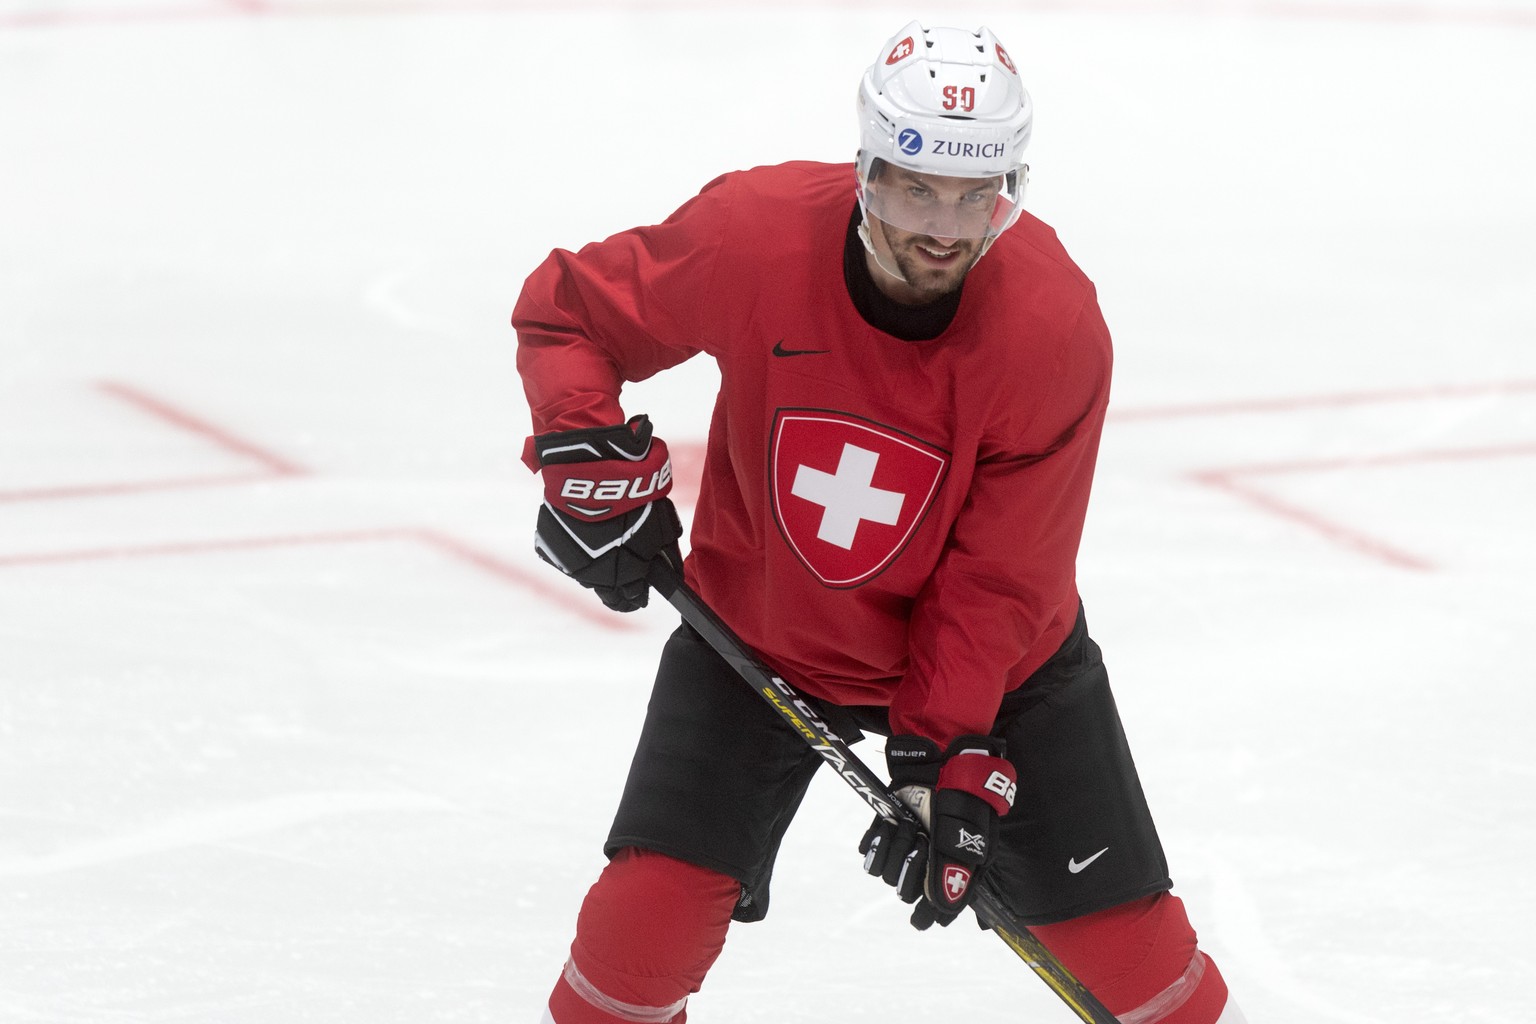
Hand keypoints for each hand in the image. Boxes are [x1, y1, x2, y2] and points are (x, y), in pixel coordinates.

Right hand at [529, 415, 682, 611]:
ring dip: (596, 565)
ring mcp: (569, 564)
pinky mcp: (549, 548)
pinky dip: (573, 546)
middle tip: (624, 568)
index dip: (638, 595)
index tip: (641, 589)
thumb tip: (672, 575)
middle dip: (618, 586)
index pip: (631, 602)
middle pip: (607, 594)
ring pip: (585, 575)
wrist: (593, 472)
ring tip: (604, 542)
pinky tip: (582, 530)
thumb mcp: (662, 528)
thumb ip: (665, 556)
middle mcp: (594, 578)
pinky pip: (564, 555)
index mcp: (623, 578)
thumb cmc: (634, 499)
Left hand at [858, 734, 1015, 928]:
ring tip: (907, 826)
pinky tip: (889, 825)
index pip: (937, 905)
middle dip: (910, 866)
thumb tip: (941, 910)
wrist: (939, 761)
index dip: (927, 915)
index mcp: (953, 867)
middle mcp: (928, 860)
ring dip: (895, 847)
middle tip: (921, 842)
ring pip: (886, 871)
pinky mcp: (887, 827)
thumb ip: (951, 875)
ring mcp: (907, 843)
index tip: (919, 922)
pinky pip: (871, 849)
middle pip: (906, 889)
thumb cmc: (959, 800)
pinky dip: (877, 840)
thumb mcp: (962, 839)